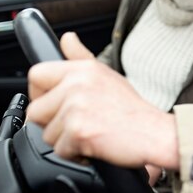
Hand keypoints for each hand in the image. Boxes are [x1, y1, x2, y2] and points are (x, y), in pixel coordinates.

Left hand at [26, 32, 179, 169]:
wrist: (155, 134)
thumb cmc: (133, 110)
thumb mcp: (107, 76)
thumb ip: (81, 58)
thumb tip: (67, 38)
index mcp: (82, 69)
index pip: (37, 75)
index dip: (40, 94)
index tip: (54, 104)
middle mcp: (77, 84)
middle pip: (36, 110)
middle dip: (53, 123)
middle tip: (80, 123)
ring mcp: (77, 107)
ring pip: (47, 133)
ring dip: (66, 140)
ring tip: (92, 133)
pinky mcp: (78, 130)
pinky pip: (60, 150)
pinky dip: (76, 154)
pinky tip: (95, 145)